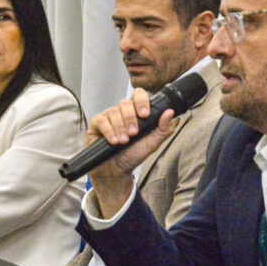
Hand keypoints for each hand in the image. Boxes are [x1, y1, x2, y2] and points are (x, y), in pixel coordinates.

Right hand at [87, 88, 175, 217]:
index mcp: (136, 113)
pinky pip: (101, 120)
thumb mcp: (152, 144)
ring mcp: (108, 117)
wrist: (117, 170)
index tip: (145, 114)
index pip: (138, 95)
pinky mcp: (96, 124)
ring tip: (123, 141)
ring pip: (113, 112)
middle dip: (131, 119)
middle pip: (125, 102)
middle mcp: (122, 112)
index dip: (141, 101)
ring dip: (120, 127)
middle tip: (133, 133)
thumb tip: (170, 112)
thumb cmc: (133, 155)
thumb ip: (163, 129)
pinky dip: (109, 131)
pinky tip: (113, 141)